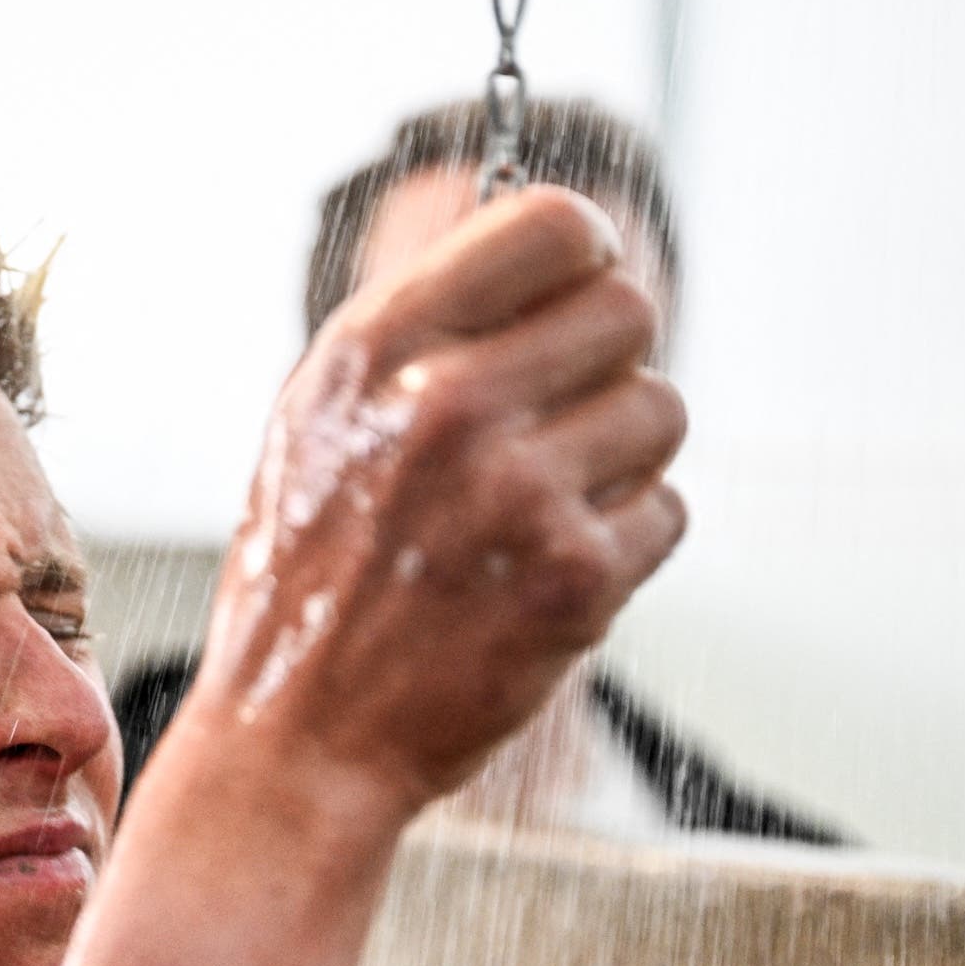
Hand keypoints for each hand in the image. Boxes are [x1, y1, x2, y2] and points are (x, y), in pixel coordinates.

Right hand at [186, 186, 687, 819]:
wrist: (298, 740)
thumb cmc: (307, 578)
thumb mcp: (314, 419)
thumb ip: (418, 326)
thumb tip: (553, 245)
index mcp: (375, 349)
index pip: (552, 224)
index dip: (583, 254)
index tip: (576, 290)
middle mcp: (446, 405)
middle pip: (628, 310)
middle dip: (607, 360)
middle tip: (560, 418)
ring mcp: (519, 494)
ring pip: (662, 411)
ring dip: (622, 455)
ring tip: (544, 506)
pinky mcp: (576, 580)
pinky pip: (667, 511)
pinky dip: (625, 542)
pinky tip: (549, 572)